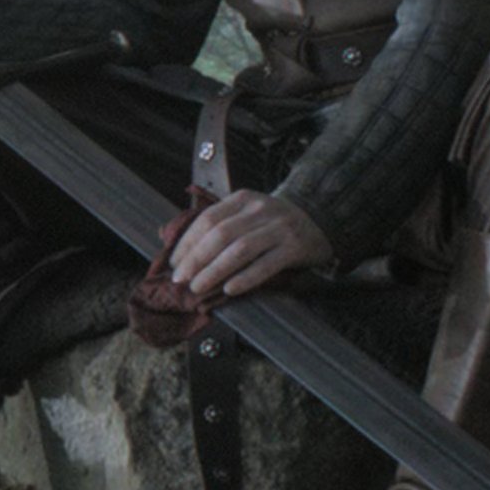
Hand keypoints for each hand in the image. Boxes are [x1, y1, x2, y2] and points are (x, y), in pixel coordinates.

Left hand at [164, 191, 334, 301]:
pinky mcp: (295, 248)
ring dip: (215, 271)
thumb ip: (216, 224)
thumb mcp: (245, 213)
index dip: (187, 243)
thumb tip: (170, 239)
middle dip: (196, 259)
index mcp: (242, 199)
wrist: (319, 217)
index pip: (207, 220)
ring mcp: (279, 228)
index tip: (174, 263)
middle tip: (180, 279)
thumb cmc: (272, 222)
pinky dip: (246, 278)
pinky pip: (266, 265)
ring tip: (198, 287)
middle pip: (220, 235)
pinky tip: (230, 290)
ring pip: (240, 250)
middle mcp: (260, 210)